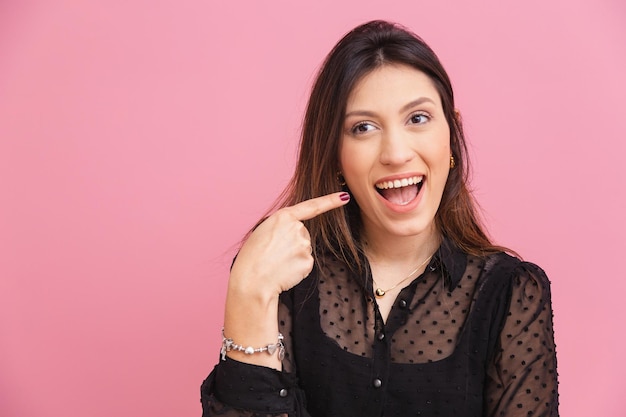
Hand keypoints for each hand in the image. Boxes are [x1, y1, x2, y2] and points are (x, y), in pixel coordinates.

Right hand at [229, 192, 349, 297]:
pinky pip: (305, 263)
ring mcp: (304, 245)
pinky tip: (284, 271)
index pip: (312, 206)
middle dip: (292, 242)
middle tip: (274, 253)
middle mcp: (297, 228)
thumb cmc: (252, 257)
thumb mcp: (263, 231)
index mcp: (283, 217)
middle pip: (302, 233)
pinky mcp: (308, 261)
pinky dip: (297, 268)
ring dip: (293, 256)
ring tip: (276, 263)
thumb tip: (296, 233)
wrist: (252, 281)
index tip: (344, 197)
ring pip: (304, 249)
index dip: (330, 201)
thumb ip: (282, 227)